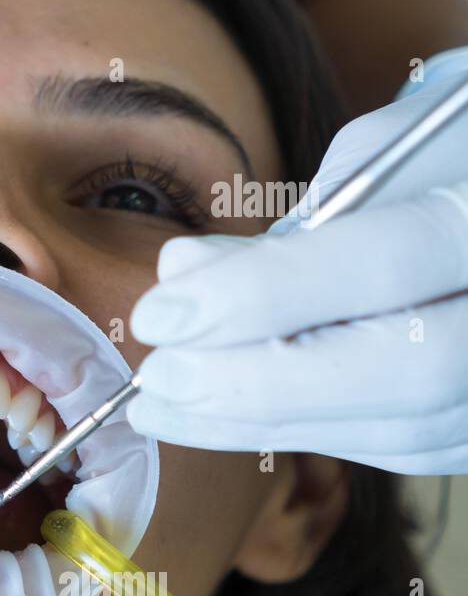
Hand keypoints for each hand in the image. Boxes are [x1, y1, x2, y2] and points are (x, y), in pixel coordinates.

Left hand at [128, 64, 467, 474]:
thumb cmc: (449, 151)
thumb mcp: (381, 150)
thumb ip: (295, 223)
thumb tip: (183, 276)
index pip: (386, 265)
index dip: (261, 297)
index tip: (159, 314)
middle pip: (411, 372)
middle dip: (263, 382)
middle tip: (157, 377)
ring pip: (404, 428)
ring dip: (265, 422)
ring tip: (165, 406)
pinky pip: (402, 444)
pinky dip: (303, 431)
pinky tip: (223, 418)